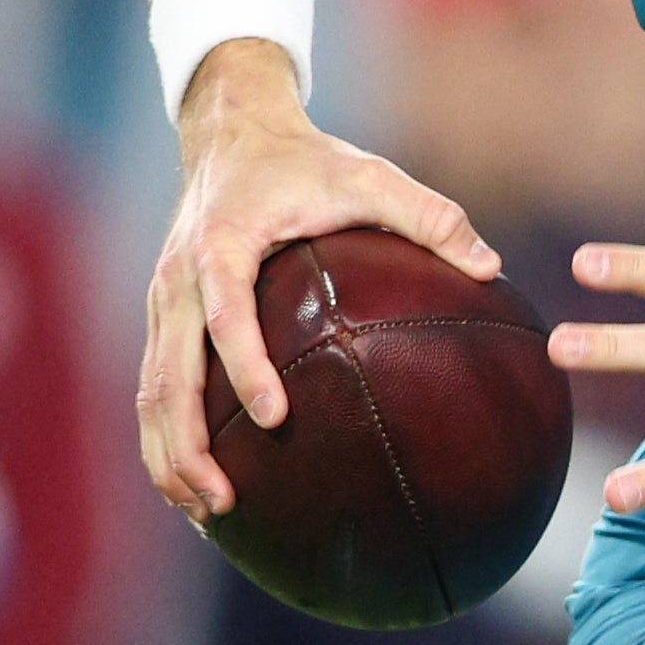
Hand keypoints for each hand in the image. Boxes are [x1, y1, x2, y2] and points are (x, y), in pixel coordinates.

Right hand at [137, 38, 497, 519]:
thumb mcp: (370, 175)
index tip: (274, 417)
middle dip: (187, 446)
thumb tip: (492, 267)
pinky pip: (158, 387)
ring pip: (152, 393)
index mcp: (223, 245)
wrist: (233, 131)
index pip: (223, 314)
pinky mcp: (164, 318)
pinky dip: (169, 438)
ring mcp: (164, 302)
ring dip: (170, 457)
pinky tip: (203, 483)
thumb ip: (429, 215)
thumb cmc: (307, 159)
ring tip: (209, 512)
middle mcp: (180, 280)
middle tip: (224, 501)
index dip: (243, 366)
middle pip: (166, 377)